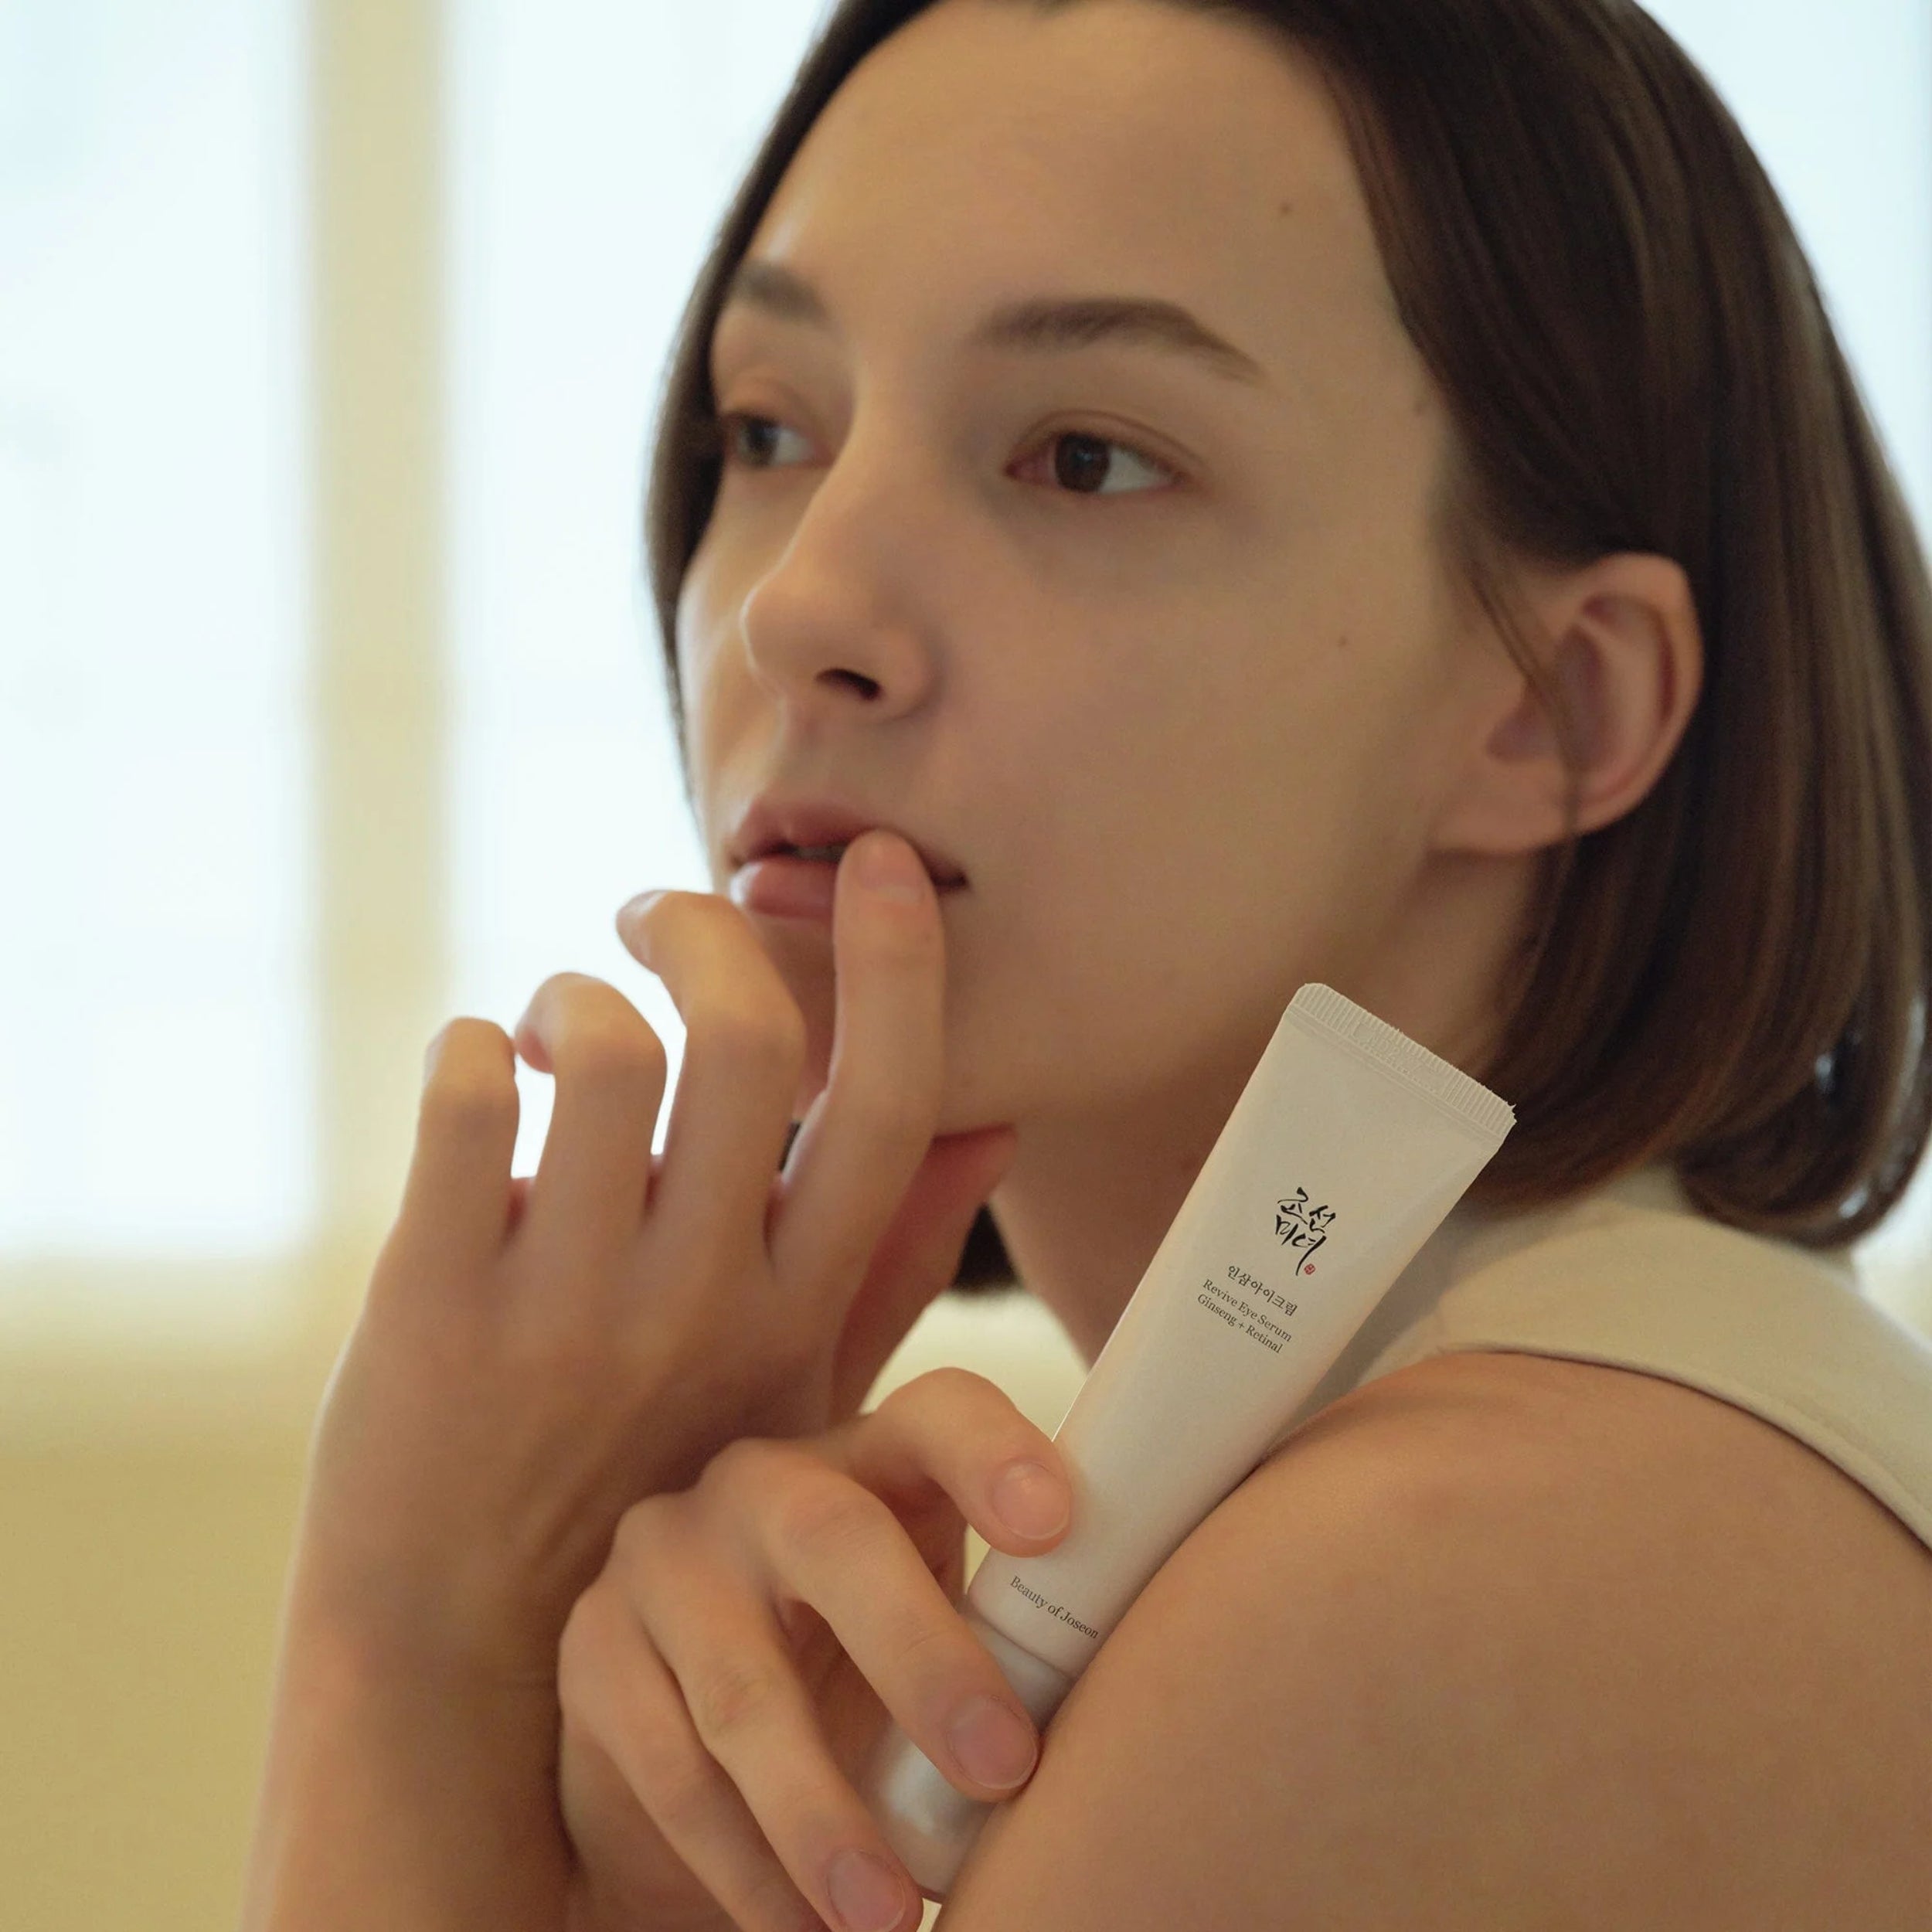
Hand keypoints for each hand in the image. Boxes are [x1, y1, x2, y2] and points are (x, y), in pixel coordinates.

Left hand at [282, 828, 1016, 1692]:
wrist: (463, 1647)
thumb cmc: (650, 1495)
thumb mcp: (798, 1386)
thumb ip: (893, 1254)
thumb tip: (995, 1122)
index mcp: (801, 1310)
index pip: (893, 1108)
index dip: (903, 968)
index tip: (884, 864)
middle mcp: (703, 1303)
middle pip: (749, 1043)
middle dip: (703, 933)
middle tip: (650, 917)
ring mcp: (570, 1307)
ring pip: (607, 1052)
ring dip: (572, 994)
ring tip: (549, 1030)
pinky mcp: (437, 1306)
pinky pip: (465, 1102)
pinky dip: (467, 1048)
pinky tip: (474, 1072)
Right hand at [555, 1367, 1074, 1931]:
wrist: (691, 1714)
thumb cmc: (865, 1658)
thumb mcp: (936, 1614)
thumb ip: (1013, 1624)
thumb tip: (1158, 1698)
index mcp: (873, 1454)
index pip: (939, 1412)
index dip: (994, 1453)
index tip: (1057, 1523)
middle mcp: (762, 1483)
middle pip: (835, 1540)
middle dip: (924, 1660)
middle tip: (1005, 1771)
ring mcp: (665, 1558)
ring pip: (742, 1688)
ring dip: (823, 1814)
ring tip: (894, 1916)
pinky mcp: (595, 1651)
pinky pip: (670, 1769)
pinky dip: (745, 1866)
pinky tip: (804, 1928)